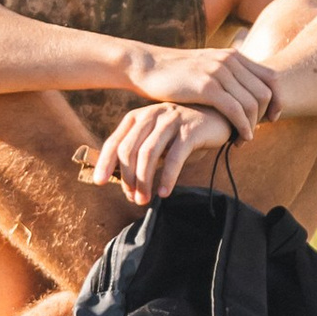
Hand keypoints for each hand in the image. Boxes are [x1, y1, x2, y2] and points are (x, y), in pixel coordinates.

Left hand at [91, 101, 232, 206]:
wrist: (217, 115)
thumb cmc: (182, 133)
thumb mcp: (157, 139)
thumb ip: (141, 154)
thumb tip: (126, 184)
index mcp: (137, 118)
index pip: (114, 142)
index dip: (105, 163)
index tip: (99, 182)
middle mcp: (150, 115)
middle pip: (128, 150)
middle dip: (127, 178)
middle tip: (133, 198)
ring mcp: (170, 121)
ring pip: (148, 154)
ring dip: (144, 181)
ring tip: (144, 200)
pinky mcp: (190, 130)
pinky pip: (174, 157)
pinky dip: (167, 177)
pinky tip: (164, 193)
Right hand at [126, 42, 276, 136]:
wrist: (147, 65)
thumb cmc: (176, 73)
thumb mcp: (206, 66)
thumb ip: (226, 73)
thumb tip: (243, 90)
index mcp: (233, 55)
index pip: (271, 78)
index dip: (277, 100)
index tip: (271, 118)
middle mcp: (230, 61)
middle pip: (266, 93)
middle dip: (265, 117)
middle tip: (253, 133)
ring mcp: (218, 72)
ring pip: (252, 104)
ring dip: (252, 126)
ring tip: (243, 140)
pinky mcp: (206, 86)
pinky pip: (235, 110)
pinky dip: (242, 127)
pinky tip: (238, 139)